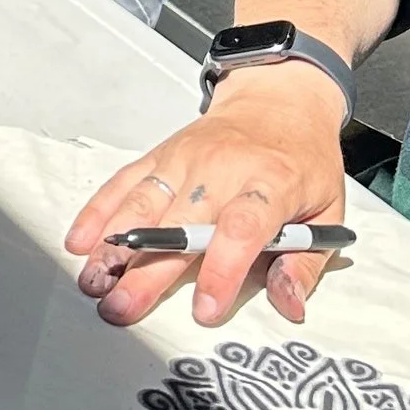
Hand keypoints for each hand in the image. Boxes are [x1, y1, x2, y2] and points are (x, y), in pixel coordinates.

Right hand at [64, 60, 350, 326]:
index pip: (241, 229)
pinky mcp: (158, 156)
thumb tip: (289, 305)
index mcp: (271, 183)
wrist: (277, 101)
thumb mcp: (328, 209)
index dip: (221, 271)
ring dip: (112, 247)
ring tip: (93, 282)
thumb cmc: (301, 159)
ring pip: (141, 205)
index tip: (204, 309)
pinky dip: (98, 213)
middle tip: (122, 308)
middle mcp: (221, 169)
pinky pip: (122, 184)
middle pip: (178, 225)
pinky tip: (81, 242)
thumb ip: (306, 262)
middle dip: (146, 272)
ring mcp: (183, 160)